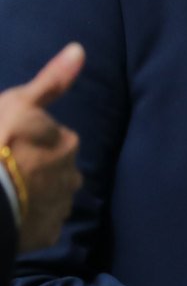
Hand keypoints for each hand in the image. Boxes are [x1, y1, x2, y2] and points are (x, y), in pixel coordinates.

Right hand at [0, 43, 84, 249]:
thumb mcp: (19, 102)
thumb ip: (52, 80)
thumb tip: (80, 50)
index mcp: (67, 143)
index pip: (54, 139)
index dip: (29, 141)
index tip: (8, 143)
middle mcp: (72, 176)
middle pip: (56, 170)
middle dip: (36, 169)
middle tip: (5, 169)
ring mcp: (60, 207)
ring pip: (50, 197)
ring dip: (34, 195)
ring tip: (6, 192)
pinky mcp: (47, 235)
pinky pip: (40, 225)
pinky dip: (29, 221)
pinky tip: (10, 214)